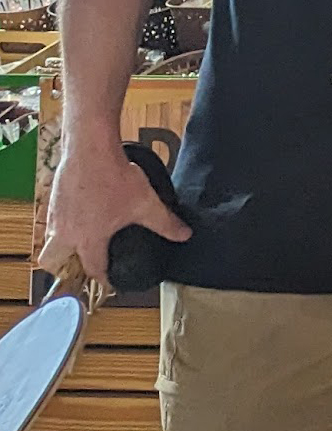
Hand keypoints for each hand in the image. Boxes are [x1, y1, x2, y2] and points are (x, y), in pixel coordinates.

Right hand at [37, 139, 189, 287]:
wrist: (90, 148)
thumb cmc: (114, 177)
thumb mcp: (146, 203)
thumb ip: (165, 223)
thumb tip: (184, 235)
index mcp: (88, 239)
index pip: (93, 269)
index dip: (104, 278)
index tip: (111, 282)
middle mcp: (64, 232)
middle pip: (54, 262)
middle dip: (66, 267)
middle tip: (84, 263)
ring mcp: (55, 215)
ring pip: (49, 241)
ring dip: (62, 245)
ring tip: (82, 239)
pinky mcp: (52, 198)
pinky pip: (52, 220)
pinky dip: (62, 224)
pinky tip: (80, 214)